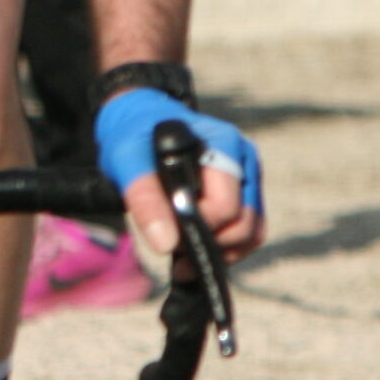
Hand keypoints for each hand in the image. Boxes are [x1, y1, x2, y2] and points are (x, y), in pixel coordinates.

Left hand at [95, 89, 264, 264]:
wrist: (141, 126)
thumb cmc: (135, 138)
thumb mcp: (128, 161)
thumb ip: (145, 199)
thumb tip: (166, 244)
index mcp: (224, 144)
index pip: (224, 206)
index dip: (196, 226)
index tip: (167, 228)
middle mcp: (244, 159)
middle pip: (242, 224)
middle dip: (207, 242)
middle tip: (171, 243)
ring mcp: (248, 178)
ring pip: (251, 233)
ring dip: (218, 251)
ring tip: (181, 253)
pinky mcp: (245, 195)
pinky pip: (249, 234)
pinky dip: (226, 249)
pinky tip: (195, 249)